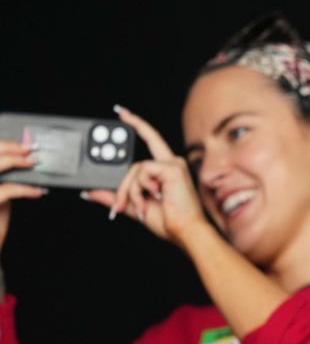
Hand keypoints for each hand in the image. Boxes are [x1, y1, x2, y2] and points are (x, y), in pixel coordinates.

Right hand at [0, 139, 45, 250]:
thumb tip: (23, 161)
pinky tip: (38, 191)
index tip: (25, 145)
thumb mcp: (0, 194)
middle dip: (12, 148)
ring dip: (17, 162)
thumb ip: (7, 178)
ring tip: (33, 164)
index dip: (6, 145)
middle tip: (32, 151)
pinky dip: (26, 188)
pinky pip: (7, 190)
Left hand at [82, 107, 209, 247]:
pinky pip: (143, 171)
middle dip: (125, 185)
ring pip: (135, 169)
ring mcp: (173, 165)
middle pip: (135, 164)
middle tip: (121, 203)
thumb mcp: (135, 206)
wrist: (184, 231)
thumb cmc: (169, 221)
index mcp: (166, 171)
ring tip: (140, 205)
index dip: (137, 124)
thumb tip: (91, 192)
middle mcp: (171, 164)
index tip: (122, 113)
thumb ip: (114, 196)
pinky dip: (141, 188)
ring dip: (131, 191)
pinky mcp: (172, 168)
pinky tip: (154, 197)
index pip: (150, 140)